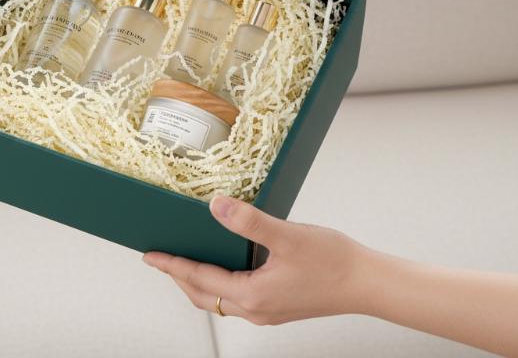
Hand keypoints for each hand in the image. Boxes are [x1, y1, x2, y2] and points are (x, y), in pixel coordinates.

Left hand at [142, 195, 365, 324]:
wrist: (367, 283)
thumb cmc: (332, 261)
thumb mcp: (287, 236)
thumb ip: (249, 221)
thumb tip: (216, 206)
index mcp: (253, 296)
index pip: (200, 279)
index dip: (173, 265)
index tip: (150, 256)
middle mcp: (257, 309)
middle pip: (205, 296)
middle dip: (180, 277)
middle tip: (160, 259)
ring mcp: (269, 310)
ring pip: (222, 299)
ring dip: (200, 282)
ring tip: (186, 261)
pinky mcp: (280, 304)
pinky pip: (239, 297)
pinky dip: (222, 282)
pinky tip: (227, 264)